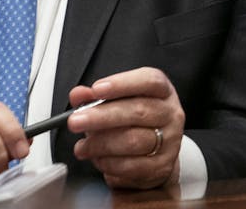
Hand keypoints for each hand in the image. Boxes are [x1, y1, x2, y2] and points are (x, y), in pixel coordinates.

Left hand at [67, 67, 185, 189]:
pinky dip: (108, 163)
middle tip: (75, 121)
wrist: (154, 156)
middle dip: (102, 116)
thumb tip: (79, 94)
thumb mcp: (117, 104)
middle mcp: (170, 113)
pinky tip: (97, 158)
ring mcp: (170, 140)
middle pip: (139, 111)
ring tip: (82, 146)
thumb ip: (96, 97)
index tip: (96, 89)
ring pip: (133, 140)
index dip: (123, 84)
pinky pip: (131, 165)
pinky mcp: (162, 165)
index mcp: (162, 92)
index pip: (150, 81)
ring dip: (100, 144)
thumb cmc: (134, 124)